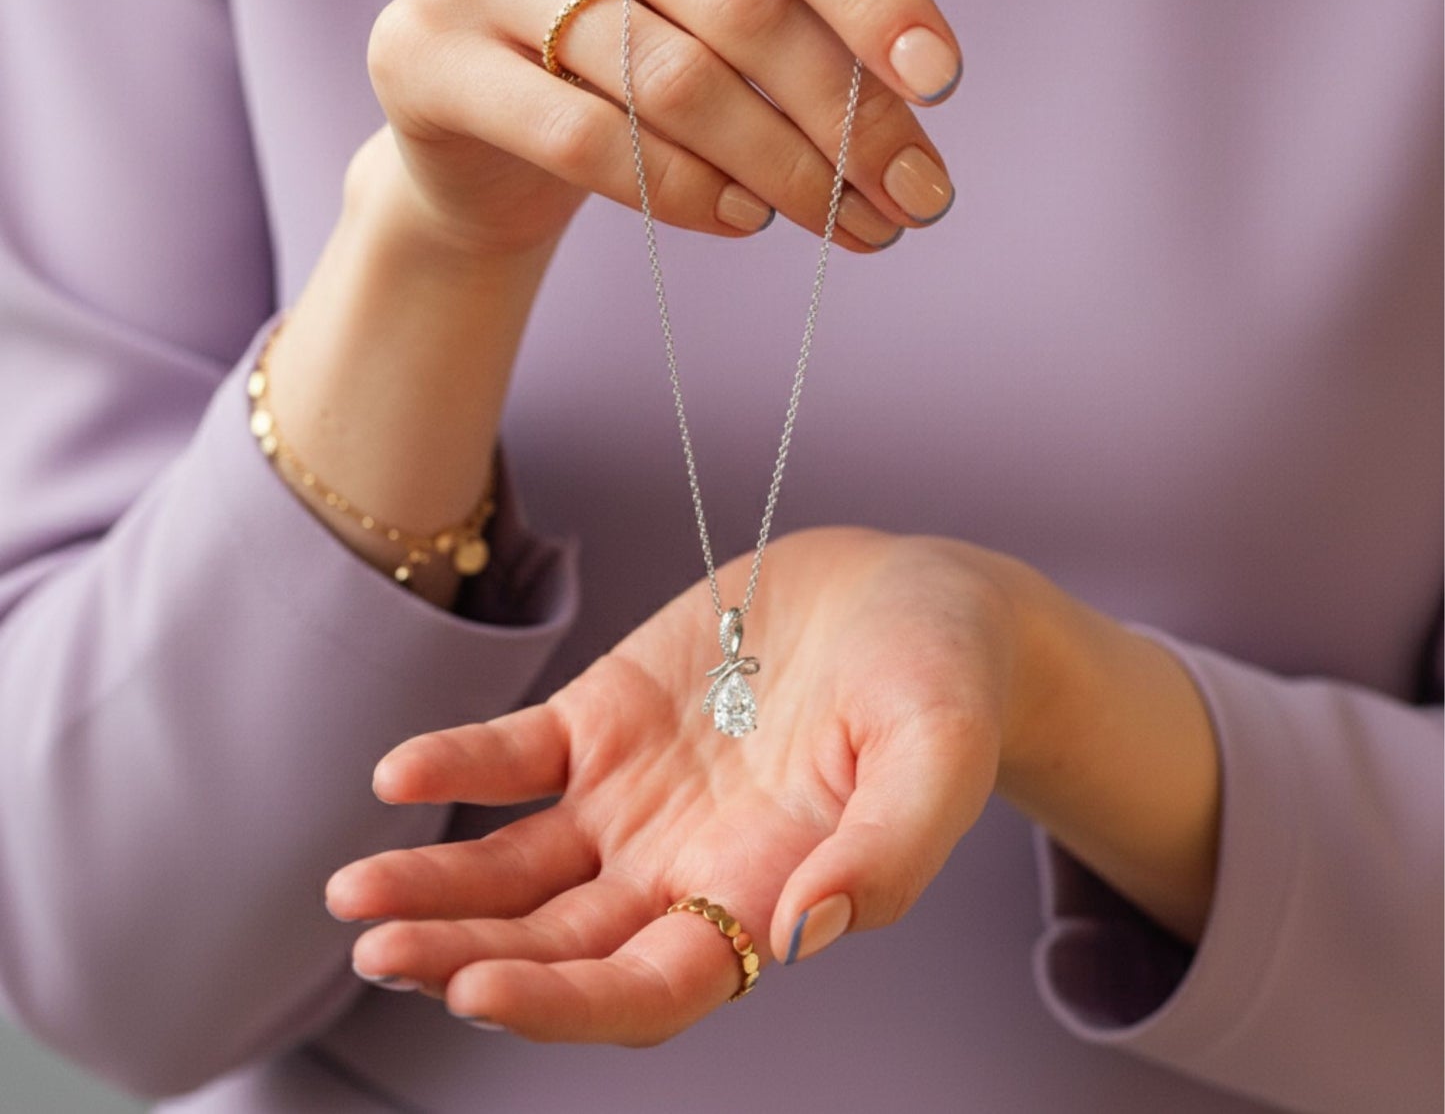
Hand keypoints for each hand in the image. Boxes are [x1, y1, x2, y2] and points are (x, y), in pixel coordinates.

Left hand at [325, 529, 1024, 1043]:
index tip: (478, 988)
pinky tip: (401, 774)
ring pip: (517, 866)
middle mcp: (682, 866)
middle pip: (555, 943)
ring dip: (436, 883)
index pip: (645, 988)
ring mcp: (635, 794)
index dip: (562, 1003)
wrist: (912, 593)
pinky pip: (518, 756)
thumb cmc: (944, 683)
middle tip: (376, 949)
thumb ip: (888, 852)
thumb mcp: (941, 755)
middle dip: (464, 954)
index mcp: (760, 899)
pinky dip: (460, 765)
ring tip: (354, 896)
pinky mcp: (607, 715)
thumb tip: (806, 933)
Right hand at [364, 0, 960, 260]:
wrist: (490, 119)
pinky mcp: (423, 55)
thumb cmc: (630, 13)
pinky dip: (682, 192)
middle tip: (913, 196)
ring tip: (846, 222)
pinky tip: (746, 220)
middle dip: (844, 114)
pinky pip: (584, 139)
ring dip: (781, 170)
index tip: (942, 83)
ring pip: (668, 80)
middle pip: (736, 2)